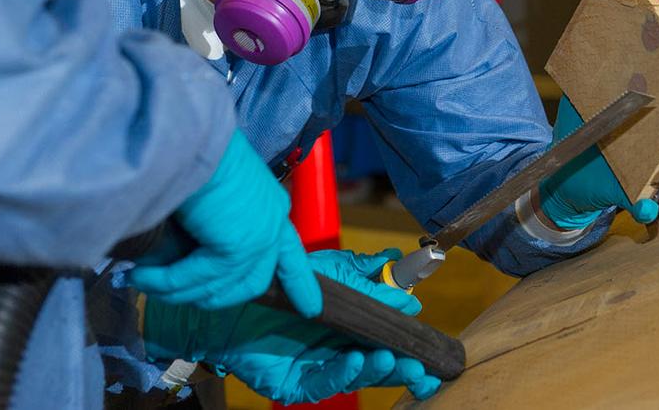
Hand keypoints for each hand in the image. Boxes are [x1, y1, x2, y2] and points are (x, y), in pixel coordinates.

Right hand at [130, 130, 321, 313]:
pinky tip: (141, 274)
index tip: (311, 308)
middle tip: (169, 292)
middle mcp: (273, 222)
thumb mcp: (210, 200)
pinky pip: (196, 278)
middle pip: (252, 283)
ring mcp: (260, 237)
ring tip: (143, 280)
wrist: (189, 134)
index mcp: (271, 206)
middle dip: (211, 297)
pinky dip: (166, 281)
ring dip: (176, 290)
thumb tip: (175, 265)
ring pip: (219, 287)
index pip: (292, 255)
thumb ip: (205, 235)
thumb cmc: (194, 154)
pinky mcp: (238, 247)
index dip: (300, 283)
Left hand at [143, 248, 439, 402]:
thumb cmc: (277, 279)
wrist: (225, 296)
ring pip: (354, 377)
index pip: (386, 340)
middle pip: (376, 366)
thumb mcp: (330, 273)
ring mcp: (316, 368)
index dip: (409, 349)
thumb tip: (410, 299)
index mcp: (349, 324)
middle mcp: (336, 349)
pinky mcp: (294, 383)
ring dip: (374, 370)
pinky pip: (322, 384)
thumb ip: (368, 284)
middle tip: (419, 366)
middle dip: (401, 369)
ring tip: (390, 359)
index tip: (432, 355)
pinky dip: (341, 374)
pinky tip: (355, 360)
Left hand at [538, 96, 658, 226]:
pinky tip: (645, 206)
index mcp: (645, 124)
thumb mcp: (579, 107)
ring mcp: (643, 174)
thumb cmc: (578, 133)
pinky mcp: (627, 195)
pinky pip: (644, 205)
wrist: (559, 169)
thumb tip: (586, 60)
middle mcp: (650, 149)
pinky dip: (646, 208)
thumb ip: (585, 87)